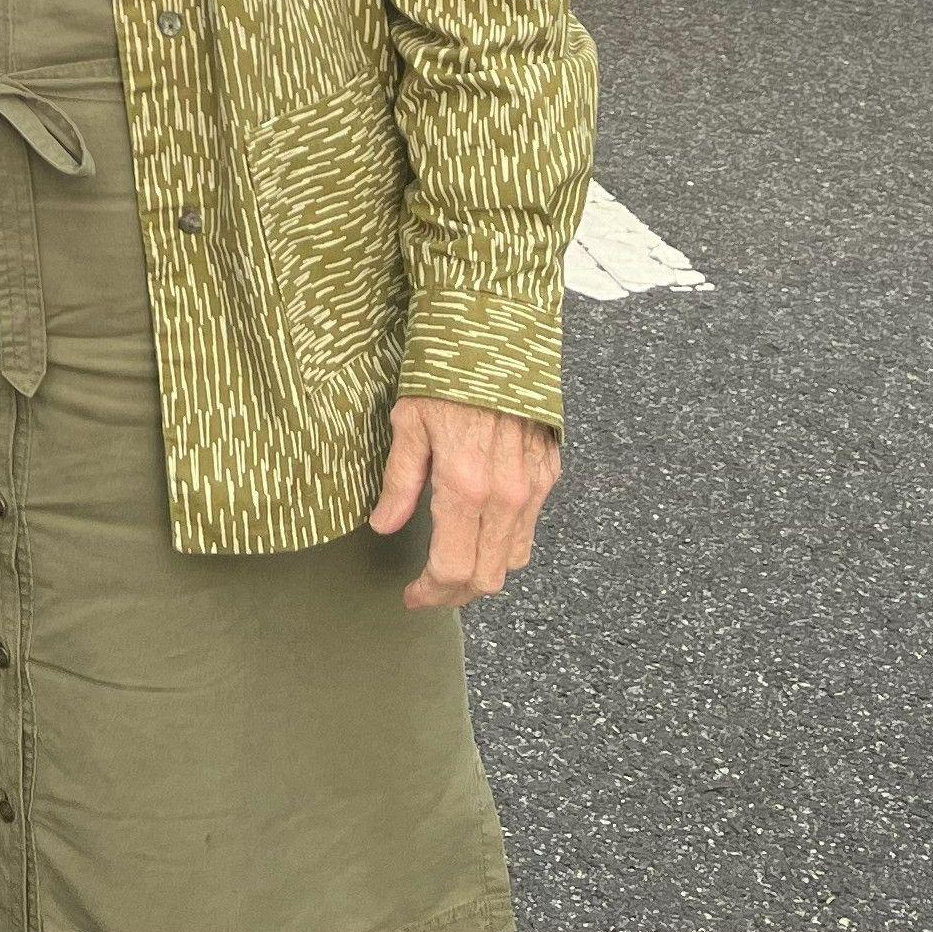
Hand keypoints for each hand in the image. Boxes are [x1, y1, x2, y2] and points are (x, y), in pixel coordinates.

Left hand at [370, 395, 560, 607]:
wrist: (498, 334)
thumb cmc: (445, 375)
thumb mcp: (408, 424)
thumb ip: (399, 483)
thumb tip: (384, 526)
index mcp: (465, 487)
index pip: (452, 569)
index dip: (430, 594)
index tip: (411, 597)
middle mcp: (506, 496)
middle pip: (489, 577)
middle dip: (457, 594)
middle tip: (430, 591)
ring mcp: (533, 487)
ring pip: (515, 557)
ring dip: (485, 572)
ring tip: (454, 566)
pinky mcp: (549, 473)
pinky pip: (530, 526)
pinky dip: (507, 542)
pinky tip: (481, 531)